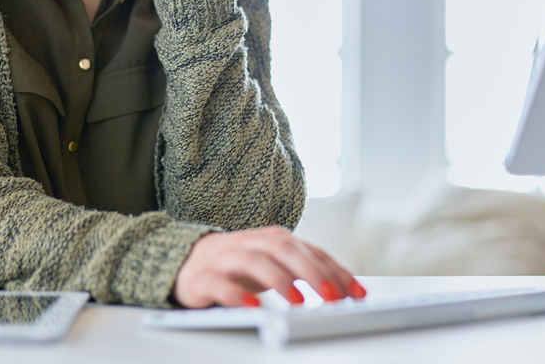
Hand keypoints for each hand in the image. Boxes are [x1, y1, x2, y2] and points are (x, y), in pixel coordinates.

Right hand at [173, 226, 367, 308]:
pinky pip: (219, 283)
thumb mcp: (276, 265)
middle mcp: (252, 243)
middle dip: (312, 272)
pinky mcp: (203, 278)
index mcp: (274, 239)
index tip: (356, 293)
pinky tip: (253, 306)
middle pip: (284, 250)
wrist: (188, 261)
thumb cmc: (241, 266)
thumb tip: (344, 289)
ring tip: (298, 301)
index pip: (310, 251)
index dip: (335, 271)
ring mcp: (225, 258)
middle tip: (332, 296)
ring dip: (278, 280)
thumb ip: (305, 270)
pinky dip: (237, 294)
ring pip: (254, 261)